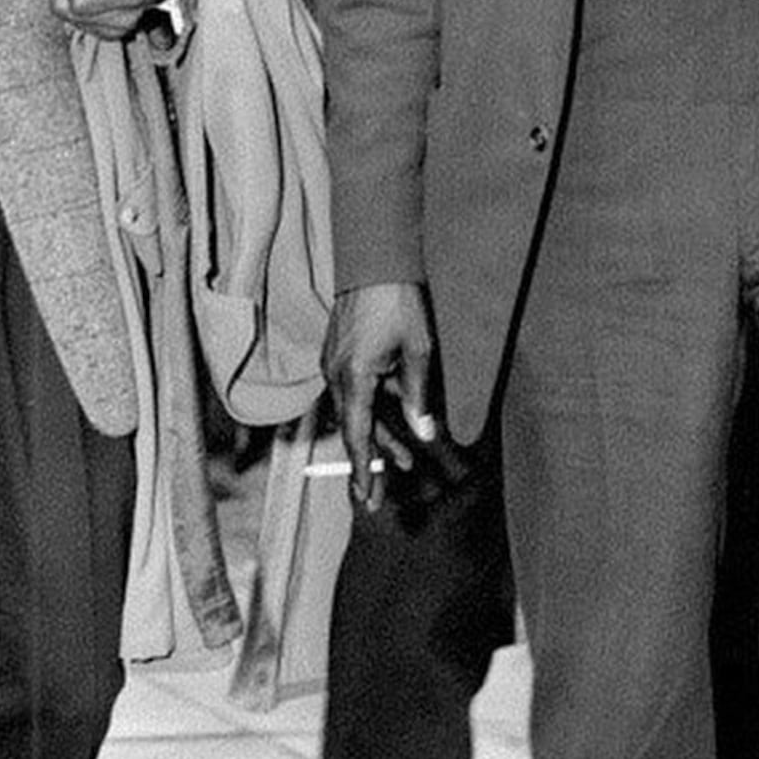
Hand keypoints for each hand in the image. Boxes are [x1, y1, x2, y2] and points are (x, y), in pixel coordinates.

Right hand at [323, 281, 435, 511]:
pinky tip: (393, 422)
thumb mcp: (417, 352)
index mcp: (353, 377)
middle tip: (377, 496)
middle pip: (353, 428)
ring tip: (403, 461)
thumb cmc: (399, 302)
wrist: (375, 260)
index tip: (366, 498)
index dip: (363, 470)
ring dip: (377, 436)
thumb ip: (416, 396)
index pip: (356, 435)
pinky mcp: (339, 353)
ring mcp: (335, 363)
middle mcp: (337, 374)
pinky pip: (354, 392)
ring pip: (355, 411)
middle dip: (368, 462)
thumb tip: (423, 433)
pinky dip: (371, 411)